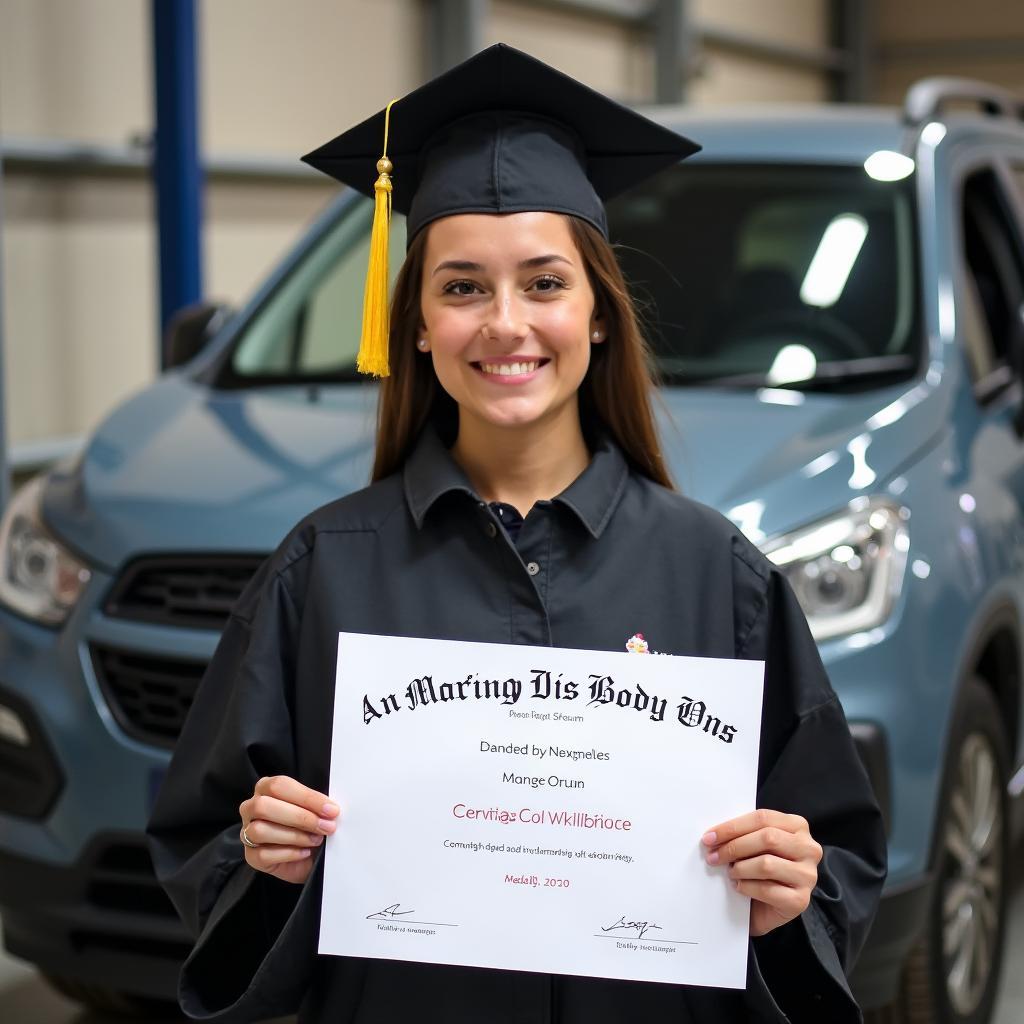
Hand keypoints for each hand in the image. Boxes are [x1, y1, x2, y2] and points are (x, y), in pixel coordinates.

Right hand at [238, 775, 339, 884]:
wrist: (305, 858)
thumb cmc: (307, 827)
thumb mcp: (313, 811)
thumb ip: (317, 806)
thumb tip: (330, 810)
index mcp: (265, 788)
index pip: (280, 786)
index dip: (306, 797)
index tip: (331, 810)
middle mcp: (251, 807)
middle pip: (264, 806)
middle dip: (300, 817)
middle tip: (325, 826)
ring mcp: (247, 832)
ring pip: (260, 830)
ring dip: (294, 836)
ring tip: (316, 840)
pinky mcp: (251, 856)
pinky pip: (264, 854)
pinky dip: (289, 853)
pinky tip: (304, 852)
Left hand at [702, 808, 821, 936]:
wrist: (767, 908)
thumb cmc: (760, 869)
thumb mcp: (755, 844)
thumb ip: (745, 833)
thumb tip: (714, 834)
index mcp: (798, 826)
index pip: (762, 818)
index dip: (733, 827)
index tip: (709, 837)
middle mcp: (809, 848)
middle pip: (767, 838)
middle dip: (734, 847)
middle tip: (713, 856)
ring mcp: (808, 875)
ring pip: (766, 864)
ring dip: (740, 868)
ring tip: (730, 872)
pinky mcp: (801, 900)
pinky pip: (767, 890)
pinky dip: (746, 887)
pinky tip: (738, 887)